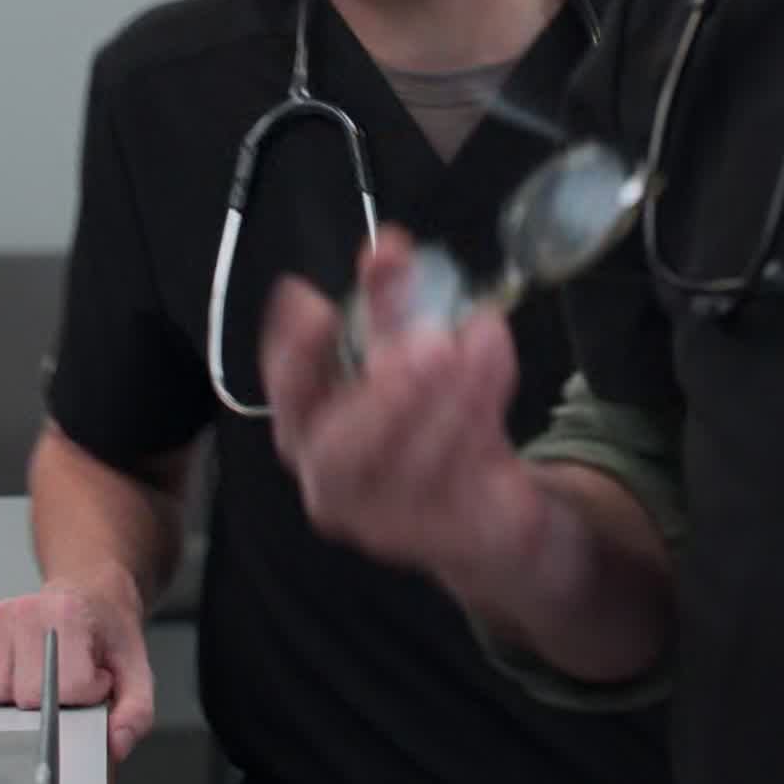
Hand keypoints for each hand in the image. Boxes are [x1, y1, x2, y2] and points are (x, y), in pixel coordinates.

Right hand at [0, 576, 157, 759]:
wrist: (90, 595)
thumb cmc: (108, 631)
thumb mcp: (136, 669)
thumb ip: (135, 712)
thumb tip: (116, 745)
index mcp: (66, 614)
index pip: (64, 688)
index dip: (85, 695)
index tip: (95, 680)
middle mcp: (23, 612)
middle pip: (25, 697)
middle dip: (50, 703)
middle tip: (69, 680)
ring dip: (20, 698)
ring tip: (45, 676)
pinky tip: (20, 674)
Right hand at [261, 230, 546, 586]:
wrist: (485, 508)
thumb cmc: (427, 421)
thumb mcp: (405, 354)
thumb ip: (391, 305)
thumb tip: (388, 248)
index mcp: (309, 433)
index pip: (288, 397)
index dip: (292, 353)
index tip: (310, 301)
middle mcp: (334, 484)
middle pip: (340, 452)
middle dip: (385, 394)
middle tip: (431, 344)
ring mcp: (388, 523)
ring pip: (412, 466)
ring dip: (452, 394)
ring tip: (480, 339)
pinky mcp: (448, 536)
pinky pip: (463, 481)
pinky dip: (483, 414)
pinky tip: (496, 363)